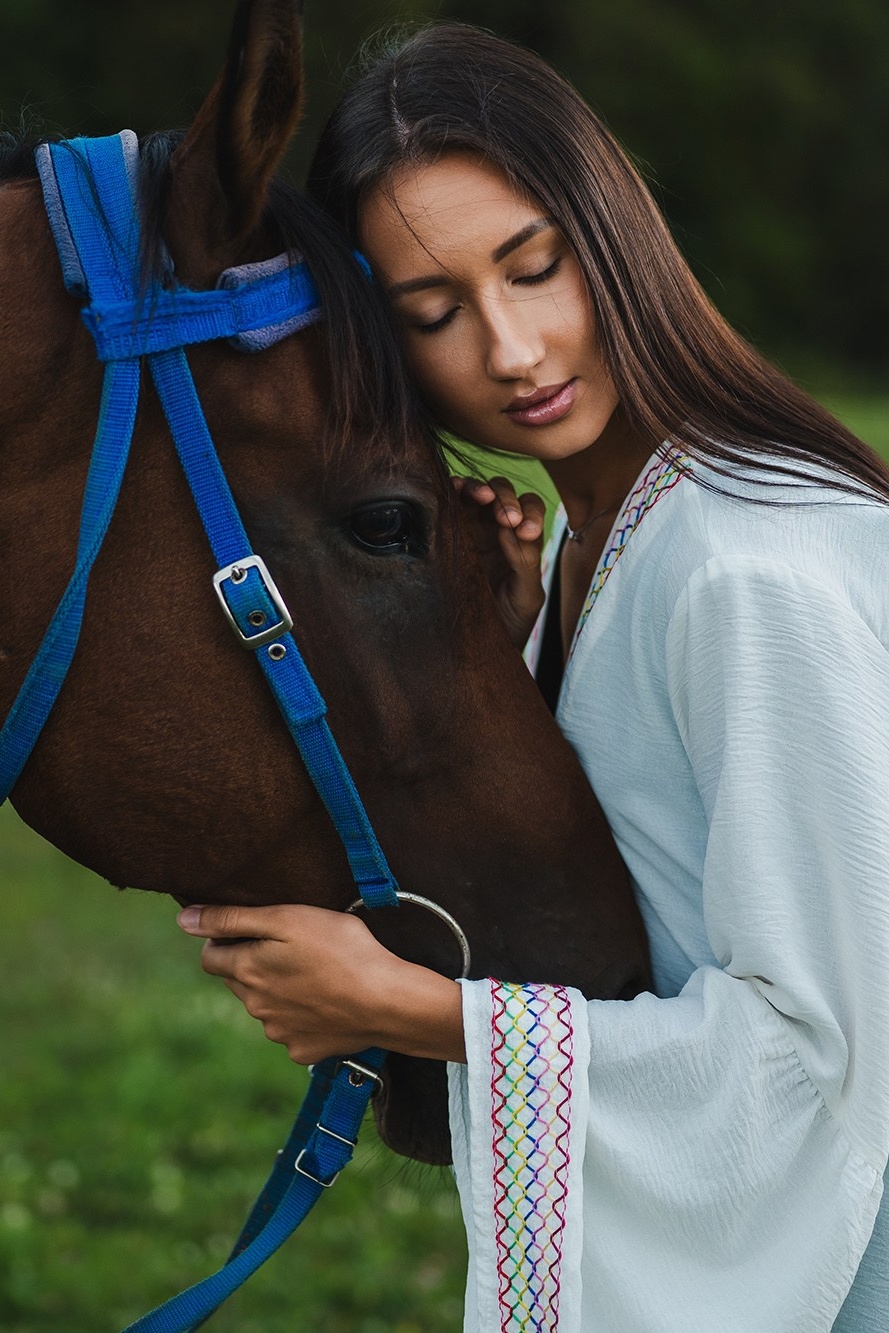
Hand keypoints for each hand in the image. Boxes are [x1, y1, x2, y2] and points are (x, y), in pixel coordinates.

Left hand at [176, 903, 465, 1063]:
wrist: (387, 1001)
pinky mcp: (304, 1051)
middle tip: (292, 947)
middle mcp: (255, 1007)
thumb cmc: (341, 949)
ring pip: (265, 1006)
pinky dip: (302, 1015)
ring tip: (316, 972)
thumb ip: (231, 919)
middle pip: (238, 981)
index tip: (256, 930)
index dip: (227, 940)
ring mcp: (279, 1033)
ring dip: (278, 990)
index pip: (210, 957)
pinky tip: (328, 1001)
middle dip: (253, 964)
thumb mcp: (286, 919)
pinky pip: (291, 1030)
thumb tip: (183, 919)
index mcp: (247, 971)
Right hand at [452, 474, 545, 648]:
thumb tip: (513, 531)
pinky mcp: (444, 533)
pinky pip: (447, 503)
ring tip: (482, 498)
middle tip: (507, 518)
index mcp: (521, 540)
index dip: (530, 513)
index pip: (530, 509)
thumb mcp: (527, 597)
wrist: (476, 647)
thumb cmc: (508, 623)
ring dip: (480, 489)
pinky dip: (451, 490)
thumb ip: (527, 564)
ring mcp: (469, 529)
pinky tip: (452, 490)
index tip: (525, 532)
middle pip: (504, 495)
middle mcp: (496, 529)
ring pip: (475, 493)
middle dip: (507, 500)